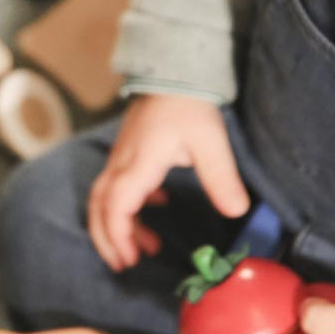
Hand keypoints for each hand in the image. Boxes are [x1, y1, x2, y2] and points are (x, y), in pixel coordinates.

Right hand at [88, 94, 249, 271]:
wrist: (172, 69)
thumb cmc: (189, 104)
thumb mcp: (210, 142)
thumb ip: (221, 178)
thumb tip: (236, 211)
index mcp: (139, 164)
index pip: (116, 206)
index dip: (119, 235)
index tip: (132, 257)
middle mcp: (122, 163)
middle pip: (98, 207)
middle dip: (107, 239)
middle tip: (125, 264)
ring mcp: (121, 156)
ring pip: (104, 198)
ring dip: (117, 225)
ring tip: (144, 247)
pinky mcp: (128, 151)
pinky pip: (116, 185)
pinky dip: (128, 206)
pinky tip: (155, 206)